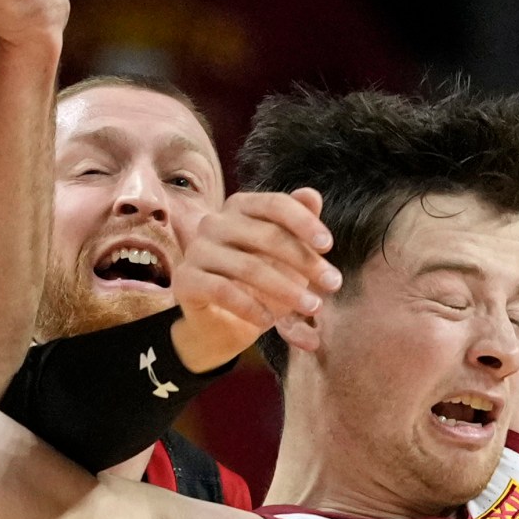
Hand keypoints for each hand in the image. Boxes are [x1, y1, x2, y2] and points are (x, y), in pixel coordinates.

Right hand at [168, 189, 339, 372]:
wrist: (223, 324)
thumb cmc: (261, 283)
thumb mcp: (287, 256)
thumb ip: (299, 225)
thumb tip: (311, 194)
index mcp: (240, 206)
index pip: (275, 205)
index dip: (304, 223)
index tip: (328, 246)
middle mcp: (214, 223)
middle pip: (265, 235)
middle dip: (304, 261)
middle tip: (333, 284)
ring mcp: (197, 250)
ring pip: (248, 266)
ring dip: (286, 289)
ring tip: (312, 306)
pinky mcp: (185, 280)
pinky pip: (223, 291)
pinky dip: (251, 307)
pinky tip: (270, 322)